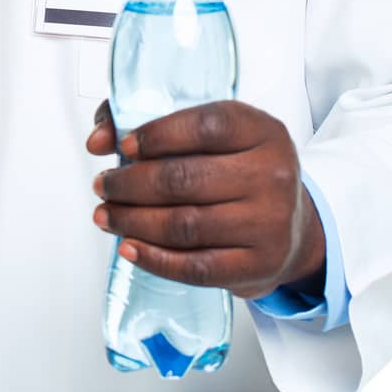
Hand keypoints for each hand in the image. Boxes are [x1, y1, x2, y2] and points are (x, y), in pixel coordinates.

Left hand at [85, 99, 325, 300]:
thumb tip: (99, 138)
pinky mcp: (258, 265)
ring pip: (184, 225)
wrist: (292, 226)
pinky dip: (154, 259)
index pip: (206, 126)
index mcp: (261, 131)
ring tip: (107, 215)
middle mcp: (272, 174)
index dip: (157, 135)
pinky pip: (196, 267)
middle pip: (185, 179)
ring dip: (132, 221)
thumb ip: (154, 124)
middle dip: (130, 184)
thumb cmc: (242, 173)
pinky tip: (130, 247)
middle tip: (104, 185)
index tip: (123, 146)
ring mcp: (269, 223)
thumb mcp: (216, 136)